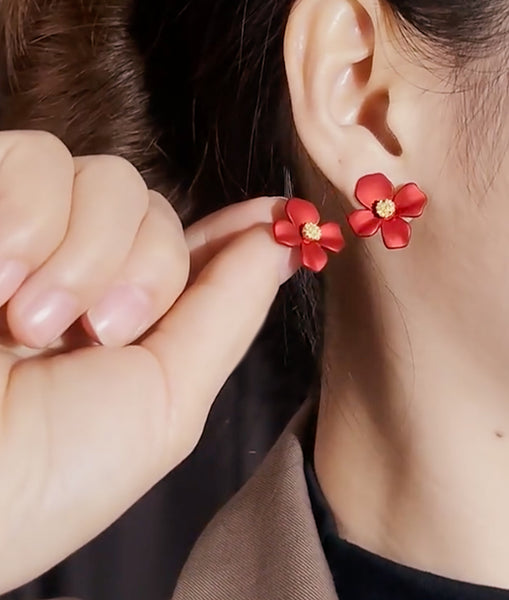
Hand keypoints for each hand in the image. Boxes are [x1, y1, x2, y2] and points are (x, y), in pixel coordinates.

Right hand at [0, 131, 297, 592]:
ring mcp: (28, 230)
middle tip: (102, 332)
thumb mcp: (168, 402)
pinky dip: (27, 217)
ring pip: (105, 177)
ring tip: (31, 325)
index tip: (283, 215)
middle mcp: (81, 268)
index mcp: (129, 317)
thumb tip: (286, 247)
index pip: (194, 247)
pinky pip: (31, 156)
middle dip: (147, 268)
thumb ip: (227, 313)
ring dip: (86, 254)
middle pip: (155, 207)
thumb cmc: (53, 471)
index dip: (238, 229)